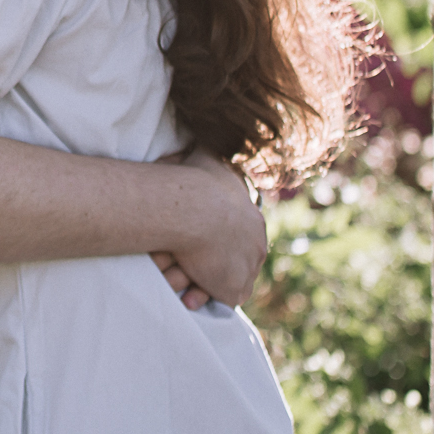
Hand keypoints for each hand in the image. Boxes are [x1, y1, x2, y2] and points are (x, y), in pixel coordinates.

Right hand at [157, 150, 266, 306]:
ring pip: (225, 281)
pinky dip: (200, 297)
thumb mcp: (206, 156)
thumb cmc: (193, 180)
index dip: (215, 240)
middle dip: (210, 264)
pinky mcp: (235, 289)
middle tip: (184, 263)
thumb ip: (207, 150)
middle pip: (234, 261)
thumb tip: (201, 133)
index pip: (238, 236)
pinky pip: (218, 300)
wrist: (195, 207)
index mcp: (252, 219)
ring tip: (177, 279)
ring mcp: (248, 269)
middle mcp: (256, 246)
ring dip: (201, 281)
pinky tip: (185, 295)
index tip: (196, 241)